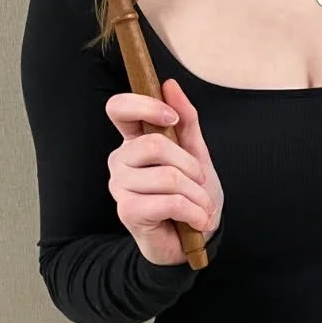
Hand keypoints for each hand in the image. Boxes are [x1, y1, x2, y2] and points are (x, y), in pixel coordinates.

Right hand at [105, 77, 222, 265]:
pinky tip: (197, 221)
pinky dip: (193, 212)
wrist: (194, 237)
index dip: (144, 106)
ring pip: (167, 177)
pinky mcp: (127, 212)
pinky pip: (169, 202)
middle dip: (190, 165)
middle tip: (200, 182)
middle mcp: (121, 160)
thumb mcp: (196, 152)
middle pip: (153, 144)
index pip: (118, 108)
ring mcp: (120, 186)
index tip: (171, 118)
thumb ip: (185, 119)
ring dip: (197, 195)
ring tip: (202, 207)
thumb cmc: (191, 193)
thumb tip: (169, 85)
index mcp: (134, 140)